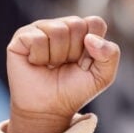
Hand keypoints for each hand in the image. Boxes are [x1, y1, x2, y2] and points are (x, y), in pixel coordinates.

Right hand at [5, 15, 119, 132]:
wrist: (49, 109)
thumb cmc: (74, 90)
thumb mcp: (103, 76)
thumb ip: (110, 54)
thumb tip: (90, 38)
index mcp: (82, 30)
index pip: (95, 23)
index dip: (94, 48)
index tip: (85, 65)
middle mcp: (61, 25)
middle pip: (77, 25)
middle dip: (74, 52)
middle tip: (66, 66)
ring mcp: (41, 28)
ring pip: (58, 30)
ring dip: (57, 56)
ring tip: (51, 66)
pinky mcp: (22, 36)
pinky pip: (37, 38)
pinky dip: (39, 57)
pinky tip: (36, 63)